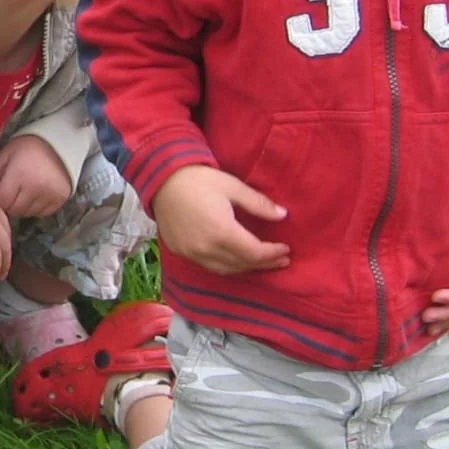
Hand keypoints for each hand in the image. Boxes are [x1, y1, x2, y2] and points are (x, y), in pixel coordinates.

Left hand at [0, 135, 71, 219]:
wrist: (58, 144)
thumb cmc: (28, 148)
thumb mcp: (5, 155)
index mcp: (20, 174)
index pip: (2, 201)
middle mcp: (37, 187)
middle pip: (14, 210)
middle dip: (9, 203)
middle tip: (13, 189)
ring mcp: (50, 195)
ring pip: (27, 214)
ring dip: (22, 206)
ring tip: (25, 189)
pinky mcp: (60, 199)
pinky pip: (41, 213)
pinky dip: (36, 207)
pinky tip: (36, 193)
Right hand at [150, 165, 288, 275]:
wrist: (161, 179)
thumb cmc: (199, 179)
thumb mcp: (233, 186)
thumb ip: (258, 204)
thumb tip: (282, 215)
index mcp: (222, 232)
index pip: (254, 252)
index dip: (272, 253)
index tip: (286, 249)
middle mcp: (206, 249)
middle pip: (242, 264)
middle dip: (264, 263)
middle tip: (281, 260)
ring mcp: (192, 253)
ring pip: (225, 269)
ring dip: (246, 267)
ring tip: (262, 262)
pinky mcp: (181, 252)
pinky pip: (209, 266)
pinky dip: (227, 266)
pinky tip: (235, 260)